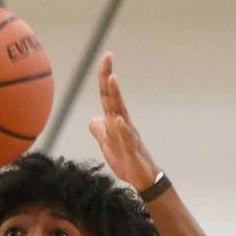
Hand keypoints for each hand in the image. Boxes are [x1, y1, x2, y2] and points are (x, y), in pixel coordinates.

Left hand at [88, 52, 157, 192]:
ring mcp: (128, 135)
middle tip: (107, 56)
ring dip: (116, 95)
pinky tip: (117, 119)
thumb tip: (93, 119)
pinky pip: (126, 137)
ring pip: (121, 111)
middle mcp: (122, 123)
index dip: (104, 78)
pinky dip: (122, 128)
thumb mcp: (107, 146)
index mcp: (114, 121)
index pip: (107, 96)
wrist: (141, 179)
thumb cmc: (126, 161)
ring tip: (112, 79)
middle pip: (113, 97)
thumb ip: (100, 131)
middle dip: (109, 78)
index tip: (105, 58)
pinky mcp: (131, 149)